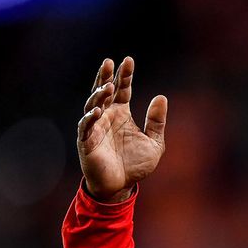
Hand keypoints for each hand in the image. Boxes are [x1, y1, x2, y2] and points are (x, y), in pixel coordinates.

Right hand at [77, 57, 167, 201]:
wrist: (121, 186)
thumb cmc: (135, 165)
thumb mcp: (154, 142)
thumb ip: (157, 121)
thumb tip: (161, 97)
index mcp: (121, 114)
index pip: (122, 90)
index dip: (124, 76)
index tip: (128, 60)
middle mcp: (107, 117)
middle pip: (104, 91)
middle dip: (105, 77)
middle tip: (109, 62)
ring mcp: (95, 127)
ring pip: (93, 105)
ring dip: (99, 95)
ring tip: (106, 86)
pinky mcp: (87, 141)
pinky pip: (86, 127)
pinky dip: (90, 118)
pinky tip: (97, 111)